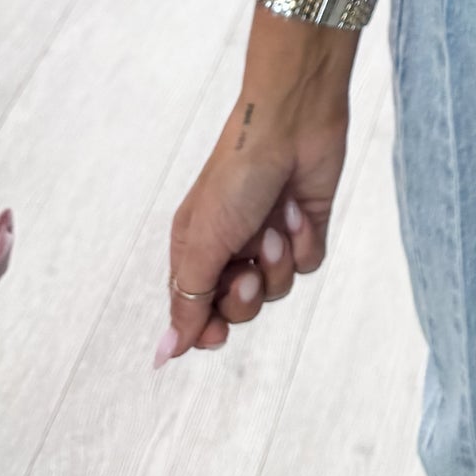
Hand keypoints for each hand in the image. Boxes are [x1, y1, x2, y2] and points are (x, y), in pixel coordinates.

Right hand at [154, 14, 351, 366]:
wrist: (291, 123)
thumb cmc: (237, 175)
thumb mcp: (202, 242)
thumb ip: (188, 301)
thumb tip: (166, 353)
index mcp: (195, 249)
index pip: (197, 312)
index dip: (208, 328)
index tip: (218, 333)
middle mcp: (231, 246)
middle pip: (240, 307)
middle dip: (247, 296)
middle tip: (249, 268)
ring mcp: (269, 236)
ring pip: (277, 288)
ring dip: (278, 261)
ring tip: (275, 227)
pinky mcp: (305, 226)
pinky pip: (309, 263)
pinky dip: (305, 242)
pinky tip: (298, 212)